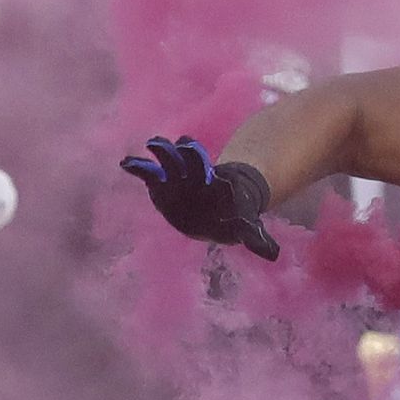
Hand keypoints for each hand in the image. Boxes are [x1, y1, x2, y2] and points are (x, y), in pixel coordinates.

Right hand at [118, 136, 278, 260]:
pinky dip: (139, 168)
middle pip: (196, 164)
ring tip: (153, 144)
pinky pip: (150, 173)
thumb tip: (273, 254)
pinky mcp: (162, 182)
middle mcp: (200, 179)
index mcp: (220, 191)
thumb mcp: (246, 227)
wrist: (217, 202)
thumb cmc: (233, 216)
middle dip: (191, 157)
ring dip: (165, 153)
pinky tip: (126, 163)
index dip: (222, 184)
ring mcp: (180, 177)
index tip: (222, 182)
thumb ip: (255, 238)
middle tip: (186, 146)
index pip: (221, 184)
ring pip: (173, 161)